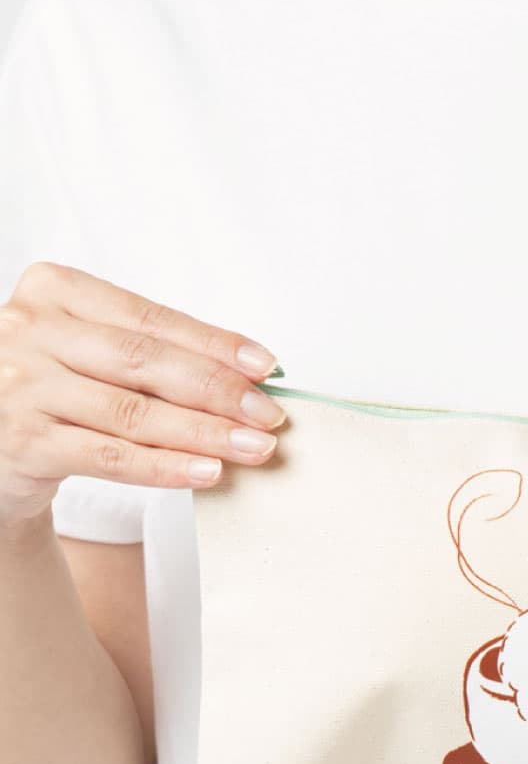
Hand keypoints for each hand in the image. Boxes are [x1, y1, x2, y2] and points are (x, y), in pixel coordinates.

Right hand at [0, 260, 287, 530]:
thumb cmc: (48, 390)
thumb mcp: (83, 350)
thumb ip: (146, 352)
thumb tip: (244, 375)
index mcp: (52, 291)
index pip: (149, 319)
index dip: (213, 343)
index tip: (264, 366)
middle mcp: (31, 331)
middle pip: (145, 361)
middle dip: (217, 389)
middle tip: (268, 414)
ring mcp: (22, 387)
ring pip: (132, 412)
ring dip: (203, 432)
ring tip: (252, 448)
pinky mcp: (24, 442)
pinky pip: (110, 457)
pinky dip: (165, 467)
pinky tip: (207, 471)